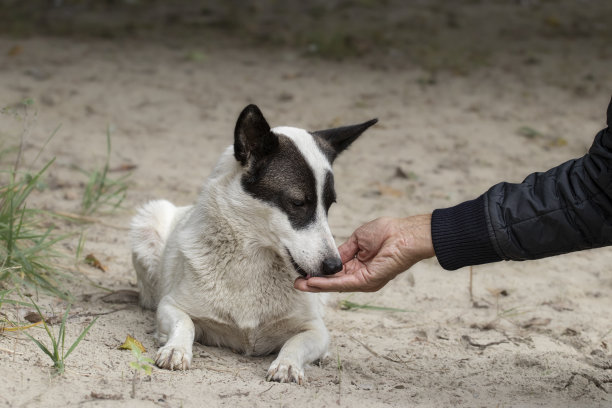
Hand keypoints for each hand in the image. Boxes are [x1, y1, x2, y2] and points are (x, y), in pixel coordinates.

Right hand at [294, 214, 434, 291]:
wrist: (404, 234)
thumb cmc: (387, 232)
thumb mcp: (358, 238)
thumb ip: (344, 250)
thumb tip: (331, 258)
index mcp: (358, 263)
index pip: (335, 271)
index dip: (320, 271)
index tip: (305, 271)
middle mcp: (360, 275)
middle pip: (333, 282)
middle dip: (314, 282)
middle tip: (297, 282)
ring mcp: (364, 280)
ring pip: (335, 285)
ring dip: (317, 285)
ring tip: (301, 284)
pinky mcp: (367, 281)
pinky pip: (344, 284)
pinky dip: (328, 283)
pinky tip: (315, 282)